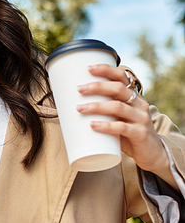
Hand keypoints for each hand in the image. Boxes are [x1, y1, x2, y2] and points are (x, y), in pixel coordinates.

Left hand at [76, 64, 175, 187]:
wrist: (151, 154)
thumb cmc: (129, 135)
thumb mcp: (119, 119)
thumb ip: (104, 112)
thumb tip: (72, 106)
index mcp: (134, 97)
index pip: (122, 76)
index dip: (106, 70)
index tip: (88, 68)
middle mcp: (139, 104)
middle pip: (118, 88)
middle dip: (97, 87)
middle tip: (79, 89)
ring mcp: (141, 118)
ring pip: (118, 107)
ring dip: (96, 106)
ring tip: (79, 108)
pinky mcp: (140, 134)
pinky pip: (122, 128)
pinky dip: (106, 126)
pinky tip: (93, 125)